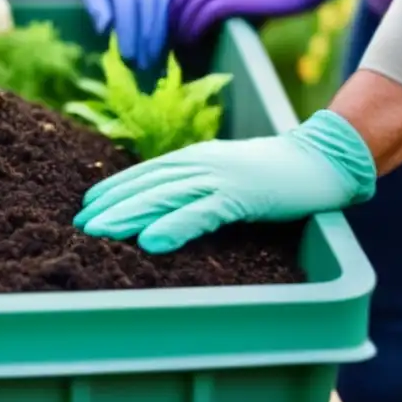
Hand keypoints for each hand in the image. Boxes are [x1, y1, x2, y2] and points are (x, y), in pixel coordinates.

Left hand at [74, 110, 376, 253]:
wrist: (321, 158)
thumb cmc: (272, 173)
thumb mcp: (225, 176)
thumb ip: (196, 185)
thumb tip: (163, 207)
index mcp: (194, 158)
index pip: (143, 174)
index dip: (114, 190)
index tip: (86, 209)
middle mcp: (199, 163)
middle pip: (146, 185)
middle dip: (111, 206)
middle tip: (80, 228)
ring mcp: (219, 177)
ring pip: (164, 197)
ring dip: (129, 215)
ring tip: (99, 233)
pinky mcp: (241, 195)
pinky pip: (201, 212)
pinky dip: (175, 227)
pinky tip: (151, 242)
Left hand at [81, 0, 175, 69]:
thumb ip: (95, 3)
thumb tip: (104, 27)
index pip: (126, 7)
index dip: (128, 33)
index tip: (127, 57)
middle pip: (147, 11)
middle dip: (145, 42)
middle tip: (142, 66)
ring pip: (162, 10)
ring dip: (159, 39)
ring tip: (153, 61)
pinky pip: (172, 6)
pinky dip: (169, 27)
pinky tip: (165, 45)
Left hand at [168, 0, 336, 42]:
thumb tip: (196, 24)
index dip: (170, 10)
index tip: (171, 28)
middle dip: (170, 21)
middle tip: (170, 41)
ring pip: (187, 9)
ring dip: (180, 31)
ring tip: (180, 47)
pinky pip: (201, 17)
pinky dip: (193, 33)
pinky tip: (192, 45)